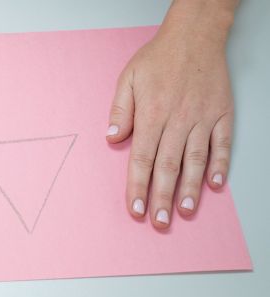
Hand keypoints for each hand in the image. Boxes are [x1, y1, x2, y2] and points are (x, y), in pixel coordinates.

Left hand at [106, 0, 237, 228]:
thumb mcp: (128, 79)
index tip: (135, 209)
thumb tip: (112, 138)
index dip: (137, 186)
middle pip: (168, 166)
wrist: (194, 36)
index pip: (142, 158)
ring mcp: (202, 118)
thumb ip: (120, 110)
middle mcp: (177, 120)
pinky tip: (215, 185)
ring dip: (191, 188)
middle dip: (162, 197)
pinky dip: (220, 164)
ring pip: (196, 160)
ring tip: (185, 211)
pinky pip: (222, 144)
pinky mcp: (221, 114)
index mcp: (152, 114)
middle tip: (160, 221)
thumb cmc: (158, 59)